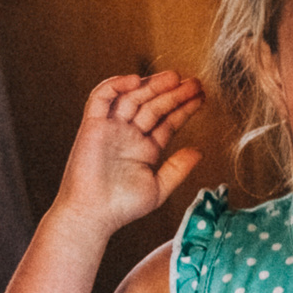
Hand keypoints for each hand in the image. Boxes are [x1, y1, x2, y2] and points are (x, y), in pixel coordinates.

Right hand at [56, 73, 203, 234]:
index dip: (183, 108)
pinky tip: (136, 80)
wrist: (92, 215)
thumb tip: (199, 152)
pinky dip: (116, 85)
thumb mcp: (159, 188)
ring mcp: (111, 128)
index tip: (201, 97)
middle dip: (173, 93)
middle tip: (194, 82)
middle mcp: (128, 135)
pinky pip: (101, 98)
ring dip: (152, 85)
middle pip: (153, 105)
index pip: (167, 122)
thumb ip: (178, 169)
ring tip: (175, 77)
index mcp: (145, 149)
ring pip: (132, 98)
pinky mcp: (92, 125)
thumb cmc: (122, 207)